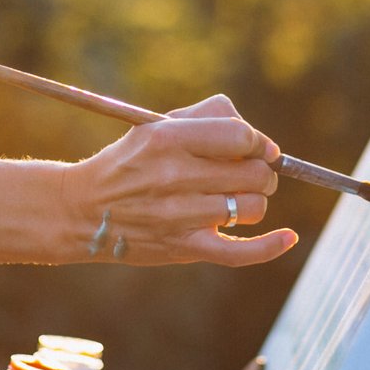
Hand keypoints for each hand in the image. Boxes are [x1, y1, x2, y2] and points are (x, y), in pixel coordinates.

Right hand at [63, 95, 298, 266]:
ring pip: (252, 207)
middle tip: (246, 174)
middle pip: (254, 173)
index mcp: (168, 139)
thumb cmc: (127, 163)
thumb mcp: (154, 126)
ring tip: (234, 199)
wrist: (81, 210)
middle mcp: (175, 176)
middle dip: (261, 171)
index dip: (258, 142)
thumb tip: (256, 138)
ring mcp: (181, 215)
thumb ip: (206, 117)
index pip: (240, 135)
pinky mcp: (185, 247)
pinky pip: (241, 252)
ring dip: (253, 201)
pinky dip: (271, 246)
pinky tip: (289, 237)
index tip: (258, 149)